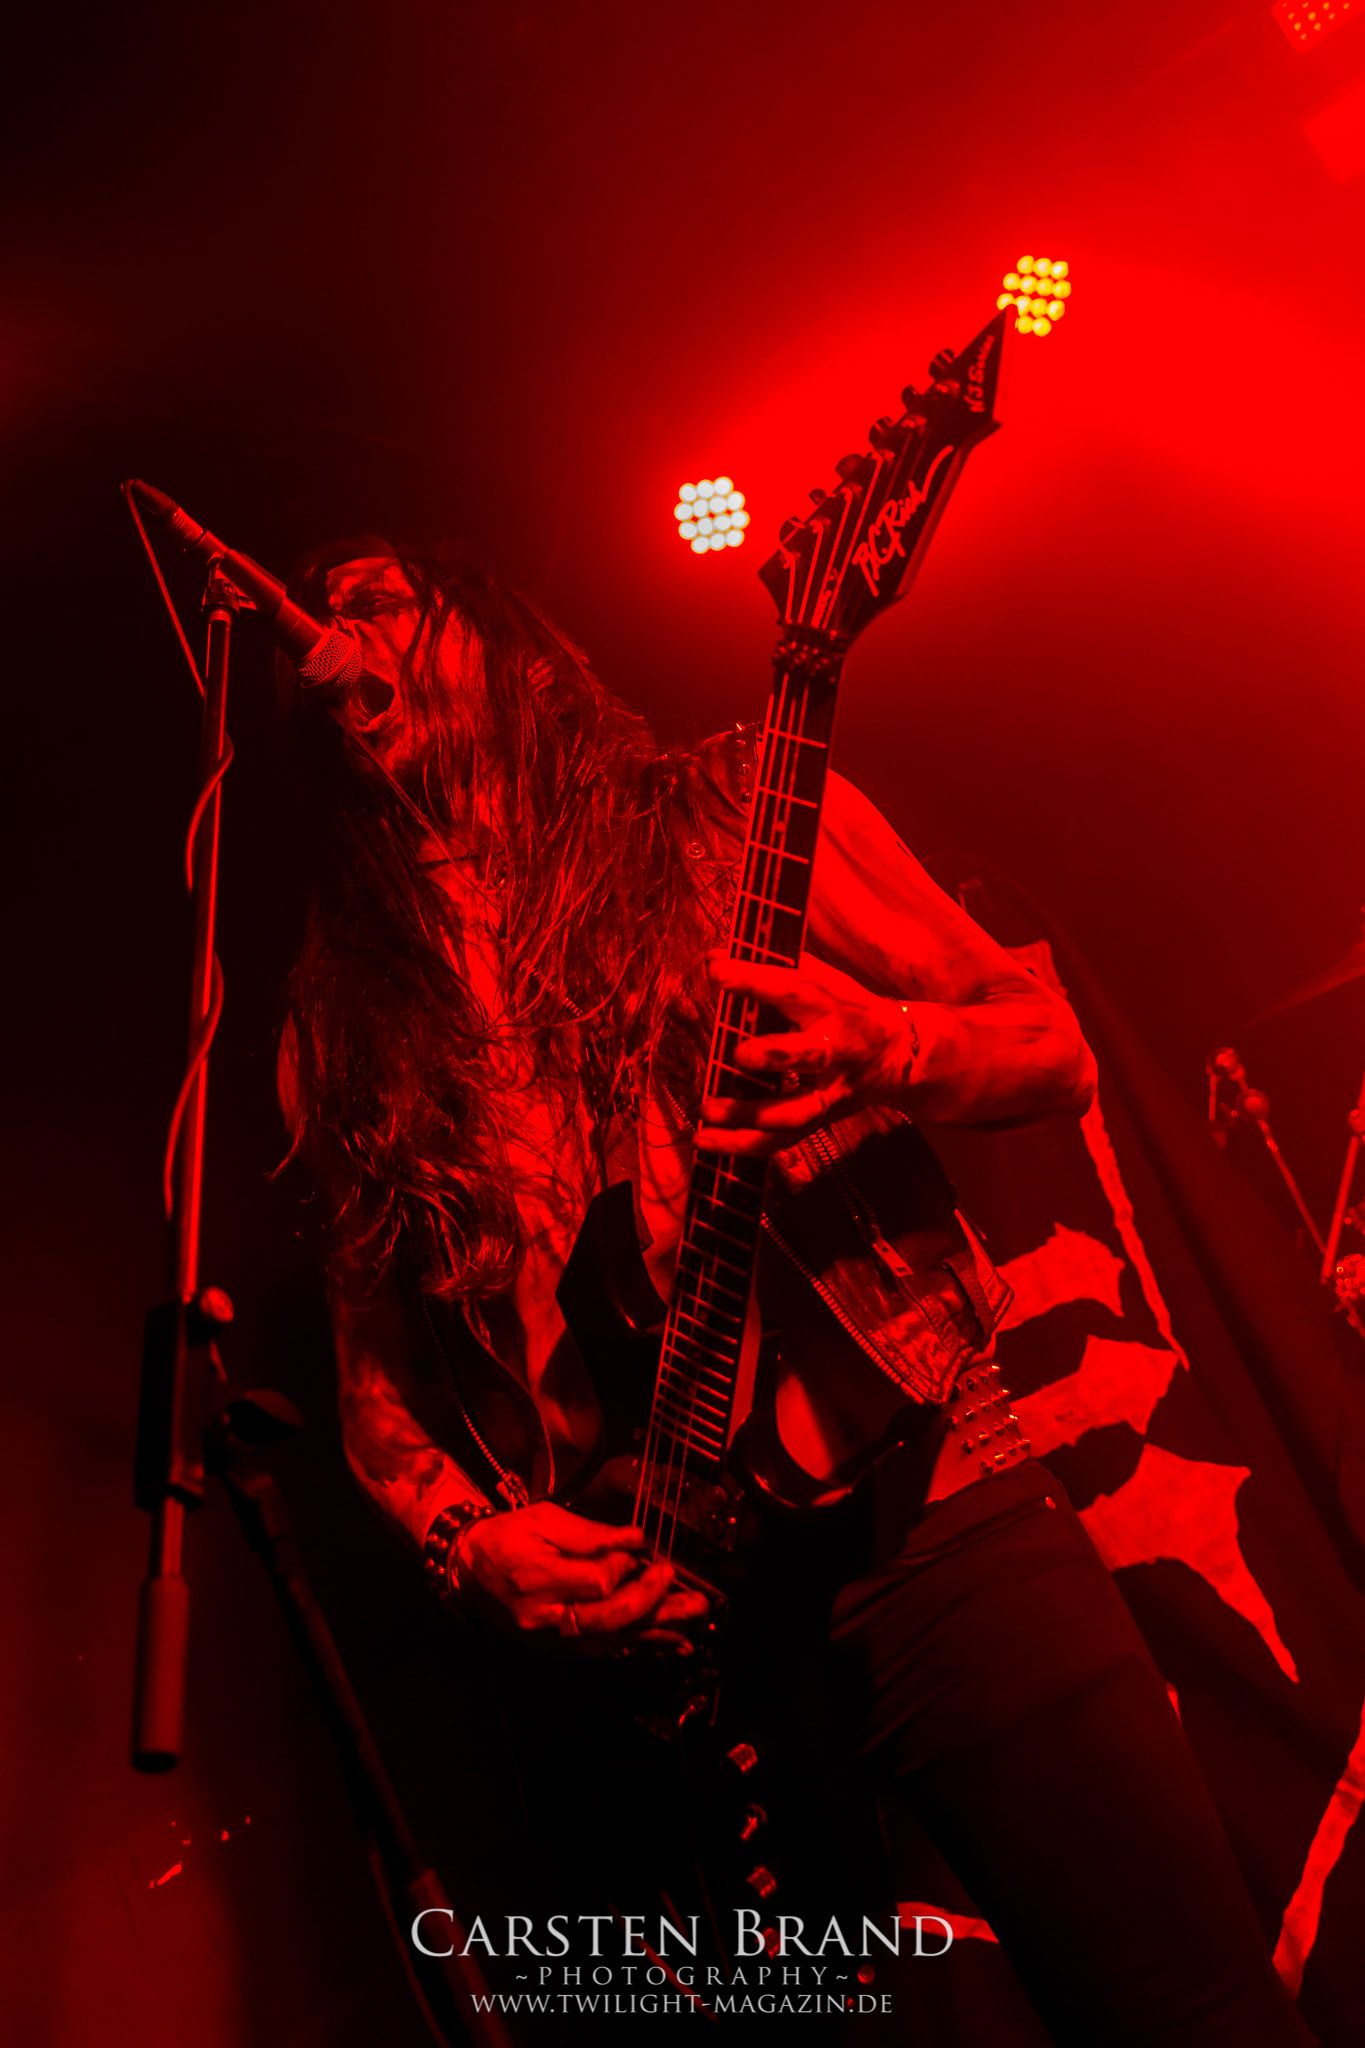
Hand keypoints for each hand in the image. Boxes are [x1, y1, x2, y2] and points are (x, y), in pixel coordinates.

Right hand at [458, 1501, 708, 1651]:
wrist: (468, 1569)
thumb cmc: (506, 1537)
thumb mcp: (543, 1519)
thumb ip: (590, 1533)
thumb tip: (635, 1540)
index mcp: (537, 1578)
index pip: (597, 1581)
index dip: (625, 1566)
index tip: (640, 1550)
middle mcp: (546, 1617)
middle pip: (610, 1618)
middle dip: (653, 1603)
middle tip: (679, 1583)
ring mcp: (553, 1638)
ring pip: (615, 1639)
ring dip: (659, 1631)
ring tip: (695, 1620)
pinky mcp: (561, 1647)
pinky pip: (608, 1650)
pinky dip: (643, 1645)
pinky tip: (674, 1645)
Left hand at [697, 953, 915, 1157]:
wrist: (902, 1054)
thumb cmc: (849, 1007)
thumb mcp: (825, 981)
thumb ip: (772, 969)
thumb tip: (712, 957)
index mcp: (835, 1005)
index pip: (795, 988)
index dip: (757, 980)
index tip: (718, 971)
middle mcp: (837, 1049)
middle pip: (810, 1055)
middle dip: (775, 1056)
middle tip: (739, 1054)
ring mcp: (833, 1091)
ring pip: (796, 1111)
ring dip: (751, 1113)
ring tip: (708, 1109)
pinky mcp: (822, 1119)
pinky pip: (782, 1139)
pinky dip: (742, 1144)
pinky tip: (706, 1141)